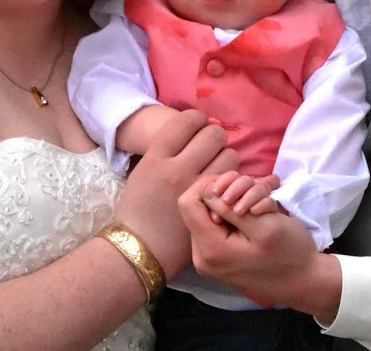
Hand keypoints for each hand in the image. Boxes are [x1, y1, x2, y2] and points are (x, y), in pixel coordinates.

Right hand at [113, 110, 236, 277]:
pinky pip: (234, 181)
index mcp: (156, 158)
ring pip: (230, 155)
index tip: (197, 127)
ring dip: (226, 157)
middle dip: (214, 137)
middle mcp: (177, 169)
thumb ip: (164, 151)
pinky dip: (232, 178)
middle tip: (209, 147)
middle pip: (213, 135)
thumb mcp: (141, 171)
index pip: (187, 121)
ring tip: (217, 166)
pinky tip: (223, 183)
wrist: (139, 250)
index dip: (197, 120)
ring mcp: (197, 189)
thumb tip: (190, 133)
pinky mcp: (212, 207)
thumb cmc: (136, 211)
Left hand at [178, 175, 341, 320]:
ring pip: (209, 213)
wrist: (305, 282)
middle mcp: (202, 255)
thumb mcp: (264, 226)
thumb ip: (230, 208)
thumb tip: (206, 190)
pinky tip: (254, 216)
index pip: (188, 202)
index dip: (208, 185)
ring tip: (258, 207)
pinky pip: (217, 225)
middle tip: (252, 194)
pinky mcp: (219, 256)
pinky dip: (234, 214)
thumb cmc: (289, 253)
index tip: (235, 186)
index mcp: (210, 249)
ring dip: (232, 201)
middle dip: (224, 192)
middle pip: (198, 206)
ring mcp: (210, 257)